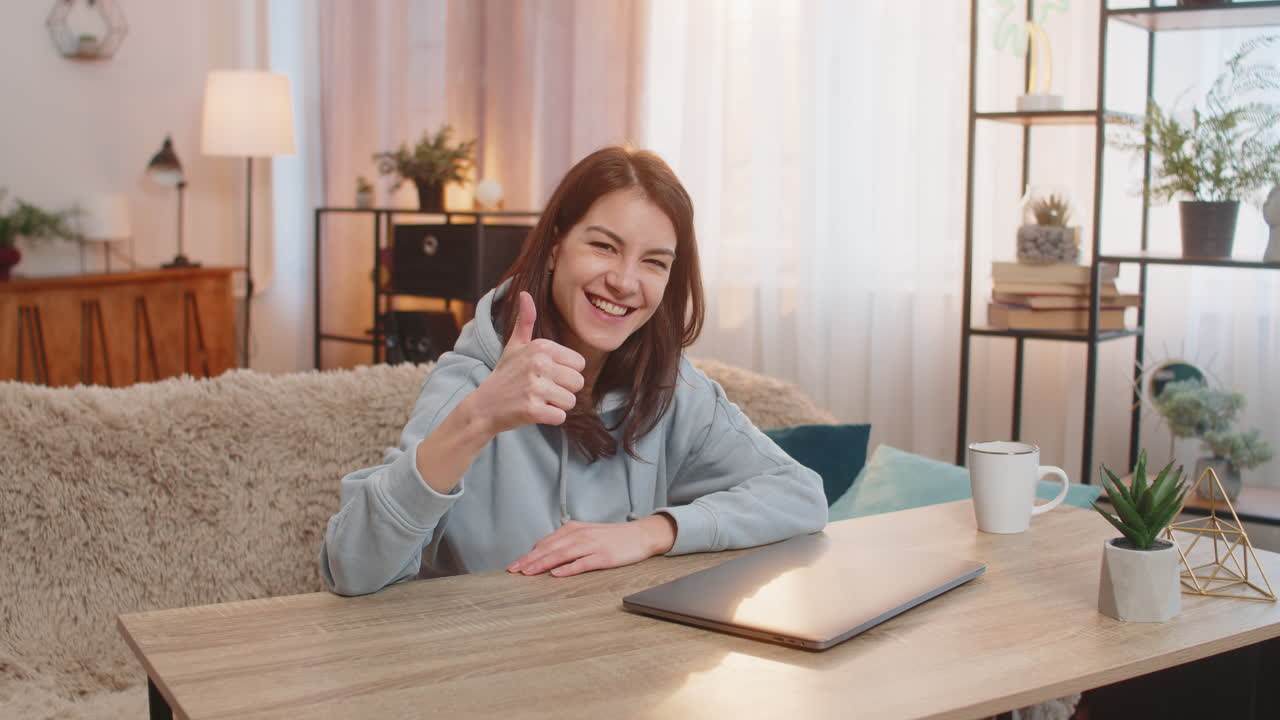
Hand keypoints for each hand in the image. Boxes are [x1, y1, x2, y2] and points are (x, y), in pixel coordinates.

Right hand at [465, 291, 585, 432]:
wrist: (483, 406)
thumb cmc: (504, 375)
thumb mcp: (514, 346)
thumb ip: (524, 321)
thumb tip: (525, 294)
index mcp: (540, 347)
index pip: (579, 364)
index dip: (565, 373)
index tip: (545, 375)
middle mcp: (539, 363)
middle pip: (578, 383)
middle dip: (563, 391)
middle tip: (541, 390)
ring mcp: (535, 387)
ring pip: (571, 401)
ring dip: (557, 405)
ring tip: (537, 400)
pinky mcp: (533, 409)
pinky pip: (560, 417)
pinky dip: (550, 418)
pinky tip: (534, 412)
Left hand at [507, 515, 677, 577]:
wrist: (640, 535)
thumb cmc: (612, 537)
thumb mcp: (586, 534)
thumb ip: (566, 541)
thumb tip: (542, 552)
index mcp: (574, 529)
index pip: (546, 542)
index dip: (528, 554)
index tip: (514, 565)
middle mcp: (580, 535)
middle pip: (550, 548)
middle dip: (530, 560)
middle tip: (513, 570)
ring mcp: (592, 546)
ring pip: (562, 554)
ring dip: (543, 563)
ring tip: (528, 572)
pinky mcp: (604, 557)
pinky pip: (583, 563)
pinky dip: (568, 569)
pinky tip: (556, 574)